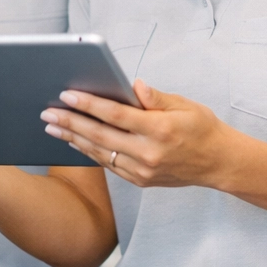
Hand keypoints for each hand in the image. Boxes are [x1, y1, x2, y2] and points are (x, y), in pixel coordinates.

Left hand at [41, 80, 236, 187]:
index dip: (89, 105)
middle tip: (47, 113)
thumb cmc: (202, 128)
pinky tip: (75, 141)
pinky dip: (90, 152)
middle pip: (101, 136)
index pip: (116, 115)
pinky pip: (109, 165)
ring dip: (74, 139)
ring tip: (53, 127)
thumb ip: (155, 97)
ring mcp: (143, 171)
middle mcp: (149, 153)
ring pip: (100, 153)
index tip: (67, 95)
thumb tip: (133, 85)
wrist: (219, 163)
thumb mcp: (184, 105)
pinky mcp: (140, 181)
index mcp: (160, 129)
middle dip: (71, 123)